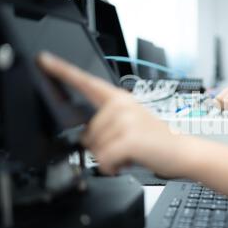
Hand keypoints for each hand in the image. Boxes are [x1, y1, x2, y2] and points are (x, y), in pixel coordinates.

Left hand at [37, 52, 186, 177]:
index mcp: (120, 99)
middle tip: (124, 147)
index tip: (44, 60)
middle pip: (87, 131)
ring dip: (108, 158)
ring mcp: (125, 120)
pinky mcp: (129, 138)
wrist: (183, 152)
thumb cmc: (158, 141)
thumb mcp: (132, 124)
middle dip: (100, 146)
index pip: (87, 82)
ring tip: (128, 153)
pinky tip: (124, 163)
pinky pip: (103, 159)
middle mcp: (121, 106)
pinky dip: (111, 167)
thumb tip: (85, 136)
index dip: (63, 71)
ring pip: (95, 147)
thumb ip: (107, 123)